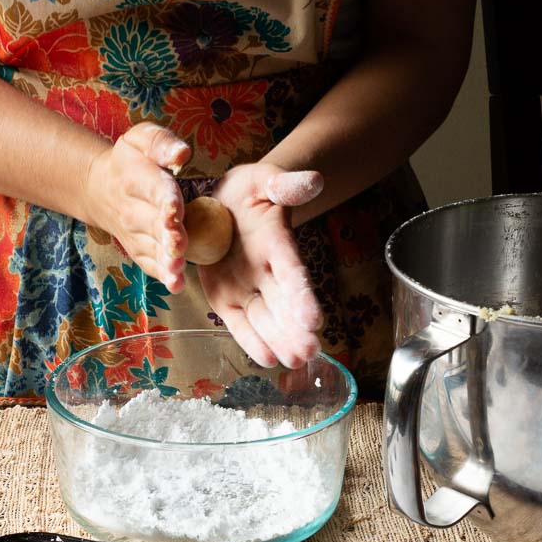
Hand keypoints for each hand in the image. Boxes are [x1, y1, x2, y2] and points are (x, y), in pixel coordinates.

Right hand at [82, 122, 190, 293]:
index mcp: (135, 178)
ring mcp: (133, 234)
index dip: (164, 200)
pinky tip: (175, 285)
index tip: (174, 210)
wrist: (98, 188)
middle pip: (151, 224)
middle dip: (165, 235)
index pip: (153, 189)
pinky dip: (161, 275)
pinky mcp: (138, 250)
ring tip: (177, 270)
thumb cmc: (130, 161)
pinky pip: (149, 264)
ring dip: (165, 261)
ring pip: (151, 249)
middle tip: (178, 244)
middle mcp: (132, 209)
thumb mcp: (140, 139)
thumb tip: (182, 153)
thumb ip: (161, 143)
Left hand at [198, 163, 324, 368]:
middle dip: (296, 329)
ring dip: (280, 341)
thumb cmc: (250, 191)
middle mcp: (267, 272)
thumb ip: (286, 184)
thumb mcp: (265, 180)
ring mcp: (248, 288)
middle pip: (284, 304)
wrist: (226, 204)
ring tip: (294, 361)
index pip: (293, 272)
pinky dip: (253, 342)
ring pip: (266, 320)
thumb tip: (314, 180)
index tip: (315, 319)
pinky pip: (240, 324)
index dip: (303, 295)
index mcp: (277, 243)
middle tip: (310, 351)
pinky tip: (268, 360)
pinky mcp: (226, 299)